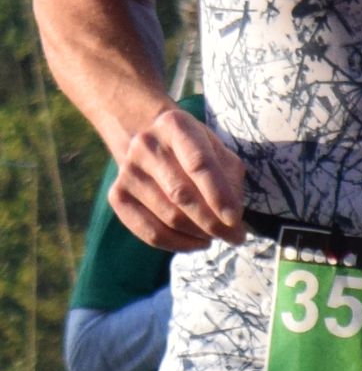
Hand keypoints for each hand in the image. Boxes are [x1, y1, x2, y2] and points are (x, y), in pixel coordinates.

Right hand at [109, 102, 246, 250]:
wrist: (150, 144)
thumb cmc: (193, 151)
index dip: (219, 196)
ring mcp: (128, 170)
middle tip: (235, 237)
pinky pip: (150, 233)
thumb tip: (231, 219)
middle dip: (213, 223)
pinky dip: (179, 244)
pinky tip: (196, 242)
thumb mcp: (217, 151)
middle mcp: (146, 145)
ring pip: (169, 217)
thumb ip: (229, 180)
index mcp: (175, 125)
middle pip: (181, 195)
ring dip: (199, 235)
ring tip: (216, 235)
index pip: (199, 164)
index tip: (235, 220)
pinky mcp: (118, 195)